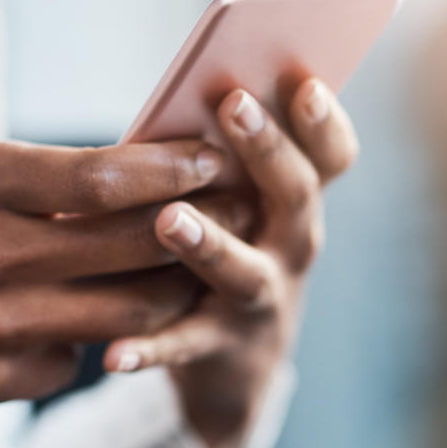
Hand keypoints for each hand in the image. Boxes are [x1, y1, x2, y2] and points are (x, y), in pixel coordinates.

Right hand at [0, 135, 231, 447]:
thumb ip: (20, 164)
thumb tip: (117, 167)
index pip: (105, 174)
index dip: (173, 166)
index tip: (213, 159)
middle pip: (135, 243)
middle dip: (202, 224)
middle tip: (239, 210)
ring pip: (127, 312)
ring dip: (172, 289)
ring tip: (197, 268)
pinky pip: (76, 362)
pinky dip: (95, 342)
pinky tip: (94, 321)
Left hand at [103, 79, 358, 447]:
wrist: (235, 364)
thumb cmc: (225, 246)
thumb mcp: (239, 200)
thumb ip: (221, 155)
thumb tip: (183, 88)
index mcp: (295, 200)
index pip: (332, 157)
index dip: (324, 121)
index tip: (306, 82)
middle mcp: (292, 246)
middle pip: (295, 196)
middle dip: (268, 150)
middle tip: (235, 105)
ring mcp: (261, 299)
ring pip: (244, 271)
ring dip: (209, 243)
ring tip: (169, 218)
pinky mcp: (218, 347)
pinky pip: (183, 345)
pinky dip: (150, 349)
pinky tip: (114, 353)